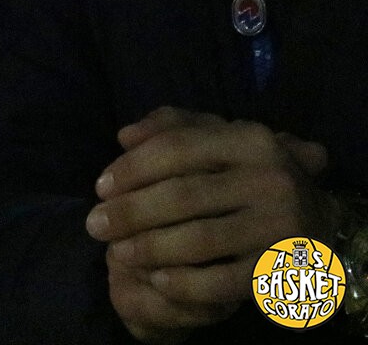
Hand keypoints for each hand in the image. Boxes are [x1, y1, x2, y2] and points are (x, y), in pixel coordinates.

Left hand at [86, 107, 337, 341]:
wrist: (316, 221)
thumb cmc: (246, 174)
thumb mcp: (216, 140)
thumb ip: (170, 128)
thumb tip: (124, 136)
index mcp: (250, 139)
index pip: (177, 149)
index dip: (131, 169)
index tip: (99, 188)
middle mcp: (271, 178)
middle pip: (183, 195)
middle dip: (130, 212)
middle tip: (95, 225)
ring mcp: (281, 225)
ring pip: (199, 239)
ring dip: (149, 248)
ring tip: (117, 253)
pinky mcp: (283, 267)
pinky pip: (224, 280)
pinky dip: (186, 283)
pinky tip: (158, 280)